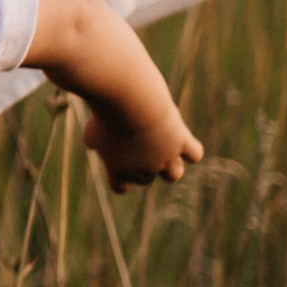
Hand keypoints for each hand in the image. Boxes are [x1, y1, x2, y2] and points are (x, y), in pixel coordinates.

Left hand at [81, 95, 203, 193]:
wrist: (128, 99)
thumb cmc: (105, 113)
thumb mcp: (91, 127)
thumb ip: (93, 141)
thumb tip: (94, 146)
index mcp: (118, 170)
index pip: (120, 187)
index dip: (120, 175)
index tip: (117, 156)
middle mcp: (144, 169)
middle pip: (145, 178)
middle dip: (140, 162)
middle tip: (132, 136)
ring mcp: (165, 157)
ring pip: (174, 175)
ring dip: (169, 164)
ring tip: (161, 143)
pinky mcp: (182, 141)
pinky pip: (194, 154)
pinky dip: (190, 149)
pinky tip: (179, 136)